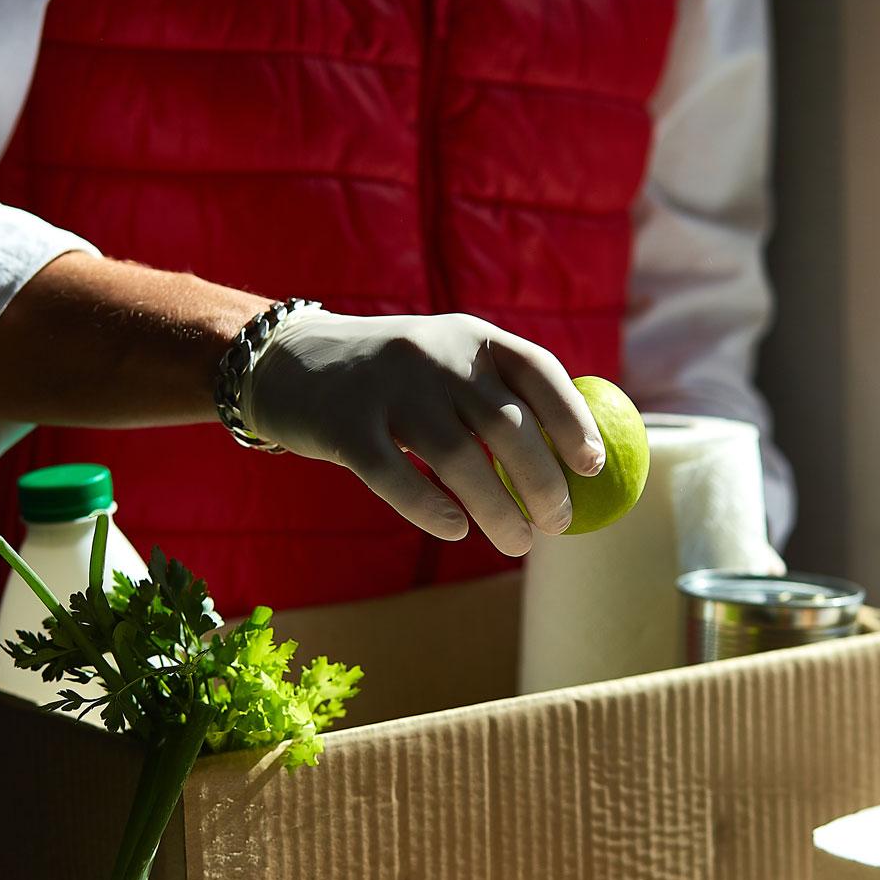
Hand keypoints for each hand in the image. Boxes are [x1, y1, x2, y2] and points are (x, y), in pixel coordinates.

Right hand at [247, 311, 604, 555]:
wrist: (286, 361)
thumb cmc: (389, 379)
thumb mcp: (445, 361)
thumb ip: (497, 395)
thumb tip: (572, 464)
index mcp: (470, 336)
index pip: (538, 370)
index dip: (573, 418)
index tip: (593, 466)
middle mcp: (434, 354)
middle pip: (505, 424)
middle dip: (542, 482)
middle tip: (559, 524)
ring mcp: (386, 387)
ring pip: (456, 457)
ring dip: (496, 509)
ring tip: (517, 543)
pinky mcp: (343, 425)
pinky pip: (394, 476)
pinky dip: (429, 509)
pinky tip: (455, 531)